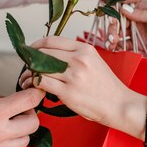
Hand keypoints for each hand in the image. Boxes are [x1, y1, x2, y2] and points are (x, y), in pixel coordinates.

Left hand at [21, 37, 135, 125]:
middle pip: (43, 53)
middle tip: (26, 68)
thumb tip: (51, 55)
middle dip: (30, 61)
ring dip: (28, 74)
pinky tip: (33, 88)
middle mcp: (78, 59)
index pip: (52, 40)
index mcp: (84, 49)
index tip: (30, 51)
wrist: (120, 105)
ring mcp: (73, 76)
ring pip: (40, 68)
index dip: (36, 45)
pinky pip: (42, 83)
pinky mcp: (68, 93)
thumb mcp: (94, 62)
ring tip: (26, 80)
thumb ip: (75, 56)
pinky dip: (34, 84)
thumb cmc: (106, 87)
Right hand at [108, 0, 146, 65]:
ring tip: (112, 44)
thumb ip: (142, 15)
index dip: (115, 13)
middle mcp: (138, 18)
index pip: (124, 7)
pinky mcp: (139, 44)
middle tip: (113, 36)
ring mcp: (138, 32)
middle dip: (113, 28)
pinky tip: (115, 49)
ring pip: (120, 33)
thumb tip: (123, 8)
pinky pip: (126, 44)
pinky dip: (118, 47)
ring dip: (113, 37)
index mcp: (143, 7)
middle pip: (119, 21)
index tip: (111, 20)